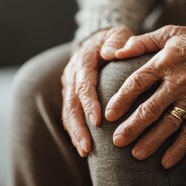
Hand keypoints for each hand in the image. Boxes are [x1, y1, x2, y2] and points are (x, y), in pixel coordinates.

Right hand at [62, 26, 133, 156]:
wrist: (97, 39)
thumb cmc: (113, 39)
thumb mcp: (118, 34)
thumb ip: (116, 41)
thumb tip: (112, 53)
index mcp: (83, 60)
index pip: (84, 84)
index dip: (89, 103)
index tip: (97, 121)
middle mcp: (71, 73)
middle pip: (71, 103)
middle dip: (79, 126)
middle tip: (87, 147)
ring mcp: (69, 84)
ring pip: (68, 111)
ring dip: (75, 132)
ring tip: (84, 152)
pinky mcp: (70, 93)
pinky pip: (69, 113)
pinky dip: (74, 129)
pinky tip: (82, 145)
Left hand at [105, 25, 185, 167]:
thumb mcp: (168, 33)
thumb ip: (141, 42)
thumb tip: (115, 51)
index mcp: (164, 63)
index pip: (137, 83)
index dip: (121, 100)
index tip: (108, 115)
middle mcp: (177, 83)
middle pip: (149, 109)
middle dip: (132, 127)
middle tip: (116, 142)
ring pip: (168, 124)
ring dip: (152, 141)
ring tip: (136, 155)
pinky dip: (179, 148)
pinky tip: (166, 162)